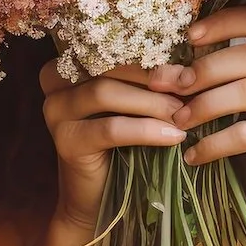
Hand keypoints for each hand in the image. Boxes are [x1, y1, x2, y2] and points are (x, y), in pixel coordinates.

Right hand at [39, 60, 187, 236]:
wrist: (96, 199)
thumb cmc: (120, 144)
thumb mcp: (130, 104)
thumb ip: (144, 80)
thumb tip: (189, 61)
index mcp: (70, 62)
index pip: (113, 46)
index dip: (151, 54)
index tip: (186, 66)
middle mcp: (55, 80)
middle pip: (109, 65)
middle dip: (154, 76)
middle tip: (189, 87)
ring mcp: (55, 111)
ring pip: (106, 93)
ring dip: (152, 102)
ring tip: (183, 113)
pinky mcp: (65, 141)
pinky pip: (111, 128)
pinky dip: (146, 130)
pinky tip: (173, 136)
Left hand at [166, 6, 245, 244]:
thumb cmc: (242, 146)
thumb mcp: (224, 105)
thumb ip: (205, 80)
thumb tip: (160, 68)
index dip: (225, 22)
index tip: (188, 36)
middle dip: (205, 68)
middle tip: (169, 86)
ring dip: (206, 104)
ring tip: (178, 121)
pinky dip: (212, 142)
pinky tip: (192, 154)